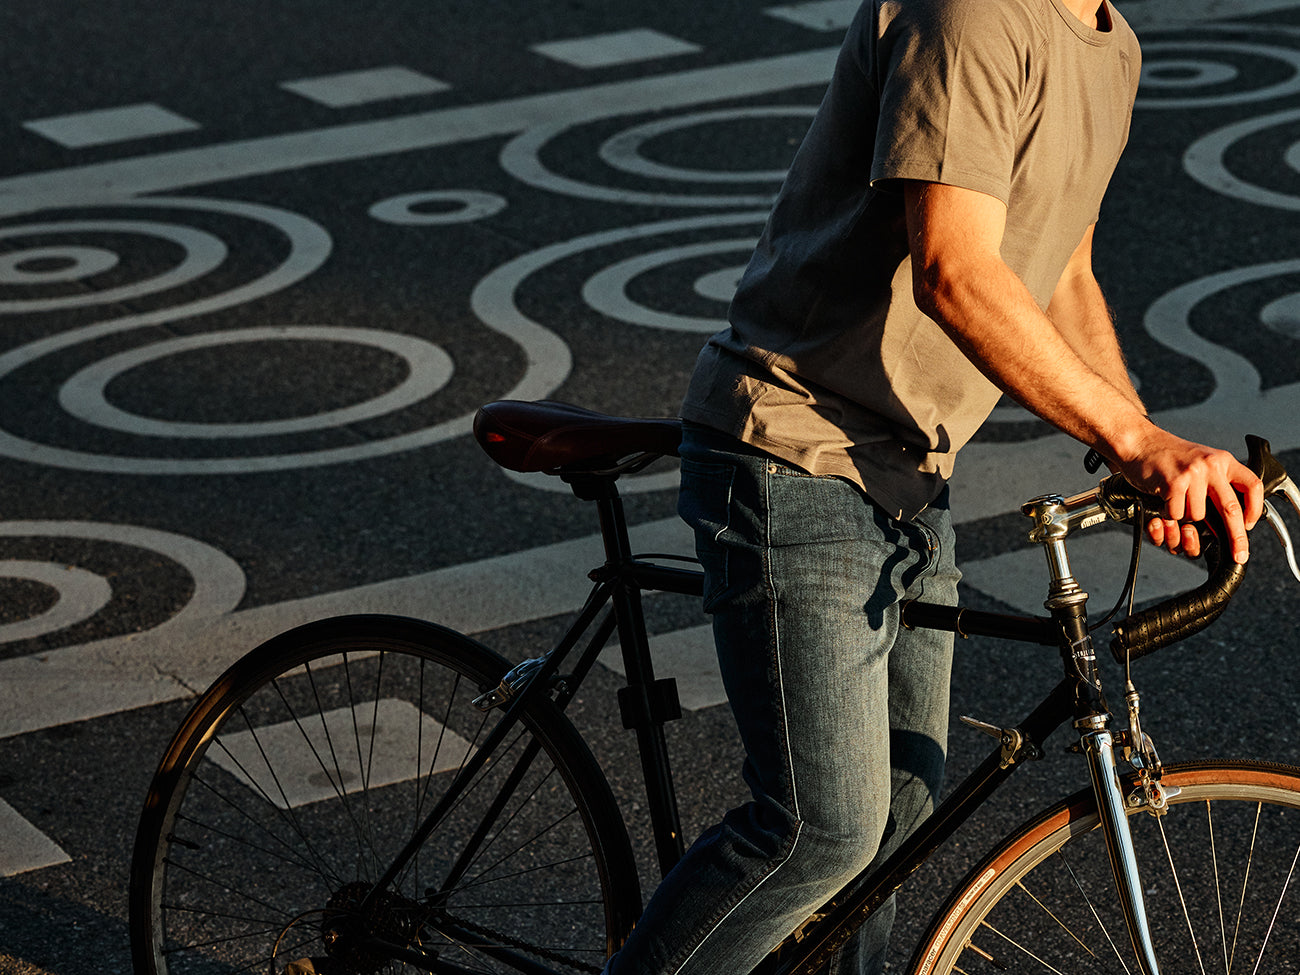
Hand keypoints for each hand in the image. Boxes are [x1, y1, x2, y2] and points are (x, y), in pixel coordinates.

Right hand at [1118, 430, 1262, 562]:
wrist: (1139, 442)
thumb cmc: (1166, 456)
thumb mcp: (1200, 462)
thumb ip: (1215, 483)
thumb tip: (1225, 518)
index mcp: (1222, 461)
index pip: (1252, 486)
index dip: (1255, 509)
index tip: (1249, 525)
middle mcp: (1211, 466)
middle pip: (1231, 509)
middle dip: (1236, 538)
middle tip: (1238, 553)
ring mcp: (1193, 474)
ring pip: (1198, 516)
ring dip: (1185, 519)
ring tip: (1176, 506)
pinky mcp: (1173, 483)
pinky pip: (1176, 514)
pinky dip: (1168, 515)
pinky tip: (1163, 502)